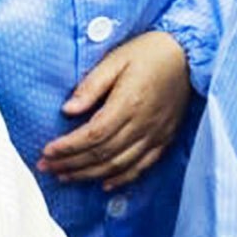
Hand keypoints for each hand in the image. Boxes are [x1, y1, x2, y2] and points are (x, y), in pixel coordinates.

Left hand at [38, 30, 192, 190]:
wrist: (189, 55)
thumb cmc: (149, 51)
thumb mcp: (116, 59)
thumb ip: (92, 85)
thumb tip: (67, 110)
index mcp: (129, 102)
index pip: (93, 135)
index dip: (68, 147)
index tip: (47, 152)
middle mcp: (143, 124)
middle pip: (102, 154)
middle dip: (71, 164)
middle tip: (47, 168)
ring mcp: (155, 134)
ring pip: (118, 165)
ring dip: (89, 175)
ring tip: (66, 176)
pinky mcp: (164, 139)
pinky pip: (142, 167)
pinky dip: (122, 178)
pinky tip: (104, 184)